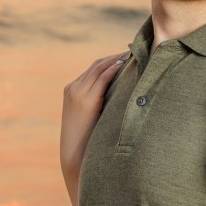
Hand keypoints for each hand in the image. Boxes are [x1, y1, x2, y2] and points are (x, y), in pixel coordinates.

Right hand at [60, 53, 124, 200]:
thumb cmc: (86, 139)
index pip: (93, 69)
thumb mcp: (90, 117)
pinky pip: (100, 78)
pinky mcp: (84, 99)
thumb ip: (99, 104)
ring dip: (116, 60)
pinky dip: (112, 69)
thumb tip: (120, 98)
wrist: (74, 154)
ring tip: (132, 55)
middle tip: (133, 51)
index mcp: (72, 90)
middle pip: (96, 65)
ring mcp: (77, 92)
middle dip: (115, 57)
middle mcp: (73, 88)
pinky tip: (124, 65)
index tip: (126, 56)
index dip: (110, 61)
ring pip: (99, 68)